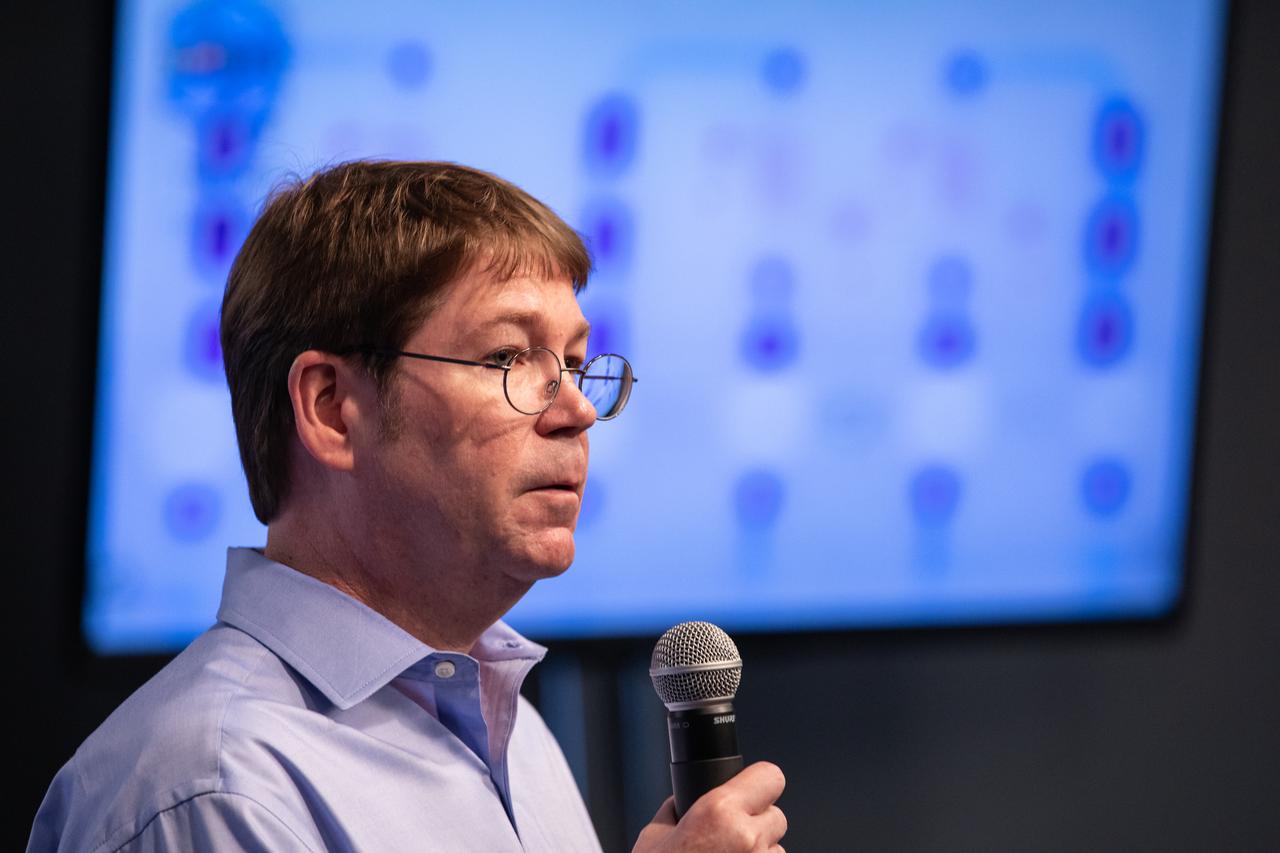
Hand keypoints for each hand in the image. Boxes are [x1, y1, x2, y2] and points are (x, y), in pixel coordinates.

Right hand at [632, 761, 786, 852]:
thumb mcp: (654, 836)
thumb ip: (677, 810)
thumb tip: (685, 799)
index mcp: (718, 812)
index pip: (771, 776)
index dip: (760, 783)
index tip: (752, 791)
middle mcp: (746, 838)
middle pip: (777, 816)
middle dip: (757, 825)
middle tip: (730, 839)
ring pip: (777, 851)